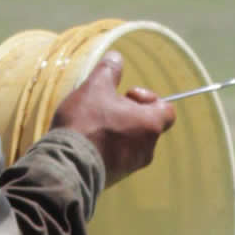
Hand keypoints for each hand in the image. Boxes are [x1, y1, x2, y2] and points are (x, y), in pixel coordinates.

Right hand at [50, 52, 173, 186]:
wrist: (66, 165)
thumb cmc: (86, 123)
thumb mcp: (96, 87)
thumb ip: (110, 70)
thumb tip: (116, 57)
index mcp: (150, 124)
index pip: (167, 110)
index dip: (149, 98)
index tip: (126, 95)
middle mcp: (147, 148)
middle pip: (147, 124)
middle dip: (128, 113)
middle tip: (106, 108)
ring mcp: (132, 166)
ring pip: (132, 141)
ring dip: (117, 130)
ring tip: (93, 124)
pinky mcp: (116, 177)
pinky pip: (118, 157)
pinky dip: (108, 147)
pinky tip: (87, 141)